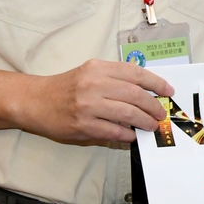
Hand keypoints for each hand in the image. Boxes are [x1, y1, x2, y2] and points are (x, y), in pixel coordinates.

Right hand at [19, 59, 173, 143]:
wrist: (36, 100)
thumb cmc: (67, 86)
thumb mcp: (90, 72)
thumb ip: (115, 78)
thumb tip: (146, 92)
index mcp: (99, 68)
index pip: (135, 73)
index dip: (156, 83)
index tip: (168, 91)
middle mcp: (94, 84)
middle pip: (135, 95)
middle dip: (153, 106)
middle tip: (161, 114)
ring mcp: (88, 105)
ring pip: (128, 114)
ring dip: (144, 122)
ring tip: (151, 126)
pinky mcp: (83, 125)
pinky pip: (113, 131)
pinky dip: (127, 135)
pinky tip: (132, 136)